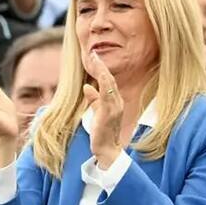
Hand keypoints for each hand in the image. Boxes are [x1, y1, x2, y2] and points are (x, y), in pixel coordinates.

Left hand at [83, 51, 125, 167]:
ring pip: (109, 85)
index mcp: (115, 102)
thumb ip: (94, 100)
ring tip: (95, 60)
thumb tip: (87, 87)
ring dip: (102, 71)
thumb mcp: (98, 114)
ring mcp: (115, 107)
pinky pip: (106, 95)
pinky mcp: (109, 113)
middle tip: (93, 54)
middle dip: (102, 66)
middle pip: (110, 80)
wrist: (108, 150)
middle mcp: (118, 102)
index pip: (109, 82)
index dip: (102, 70)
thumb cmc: (103, 133)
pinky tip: (96, 78)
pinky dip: (103, 85)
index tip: (95, 57)